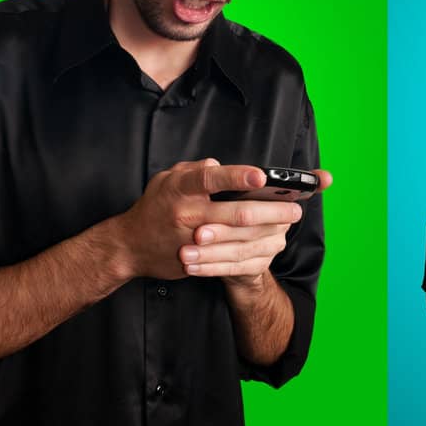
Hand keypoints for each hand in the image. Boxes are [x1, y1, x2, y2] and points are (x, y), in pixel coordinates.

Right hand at [110, 159, 308, 281]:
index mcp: (181, 188)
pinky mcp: (196, 262)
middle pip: (235, 214)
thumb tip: (219, 164)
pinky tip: (271, 244)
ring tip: (289, 223)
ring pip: (238, 238)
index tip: (261, 175)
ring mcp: (192, 241)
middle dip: (270, 211)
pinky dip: (253, 251)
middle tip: (295, 207)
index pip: (211, 178)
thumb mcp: (167, 178)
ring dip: (268, 232)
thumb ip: (194, 169)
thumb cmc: (154, 206)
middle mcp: (187, 213)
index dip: (237, 176)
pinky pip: (230, 258)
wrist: (130, 246)